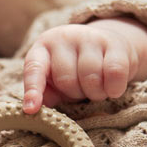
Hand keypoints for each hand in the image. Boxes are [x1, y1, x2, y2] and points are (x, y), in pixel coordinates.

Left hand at [22, 18, 146, 112]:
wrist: (109, 46)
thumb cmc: (76, 69)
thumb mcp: (55, 82)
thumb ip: (46, 94)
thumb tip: (38, 110)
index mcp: (42, 49)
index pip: (34, 70)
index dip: (33, 90)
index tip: (31, 109)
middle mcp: (63, 38)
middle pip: (66, 79)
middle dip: (75, 93)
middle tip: (81, 90)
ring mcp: (89, 37)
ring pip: (90, 78)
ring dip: (95, 93)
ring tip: (96, 89)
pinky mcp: (115, 42)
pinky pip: (114, 72)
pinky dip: (114, 88)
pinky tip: (113, 89)